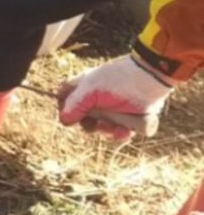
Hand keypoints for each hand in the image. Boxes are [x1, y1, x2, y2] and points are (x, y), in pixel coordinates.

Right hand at [56, 54, 174, 141]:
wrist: (151, 81)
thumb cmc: (118, 81)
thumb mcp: (91, 91)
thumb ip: (75, 105)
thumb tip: (63, 120)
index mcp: (84, 88)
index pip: (66, 99)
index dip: (66, 109)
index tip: (71, 117)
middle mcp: (97, 99)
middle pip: (84, 119)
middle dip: (90, 125)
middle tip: (95, 124)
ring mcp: (113, 110)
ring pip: (102, 128)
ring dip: (107, 131)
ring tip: (116, 127)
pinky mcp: (128, 118)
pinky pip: (120, 132)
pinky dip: (122, 134)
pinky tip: (126, 131)